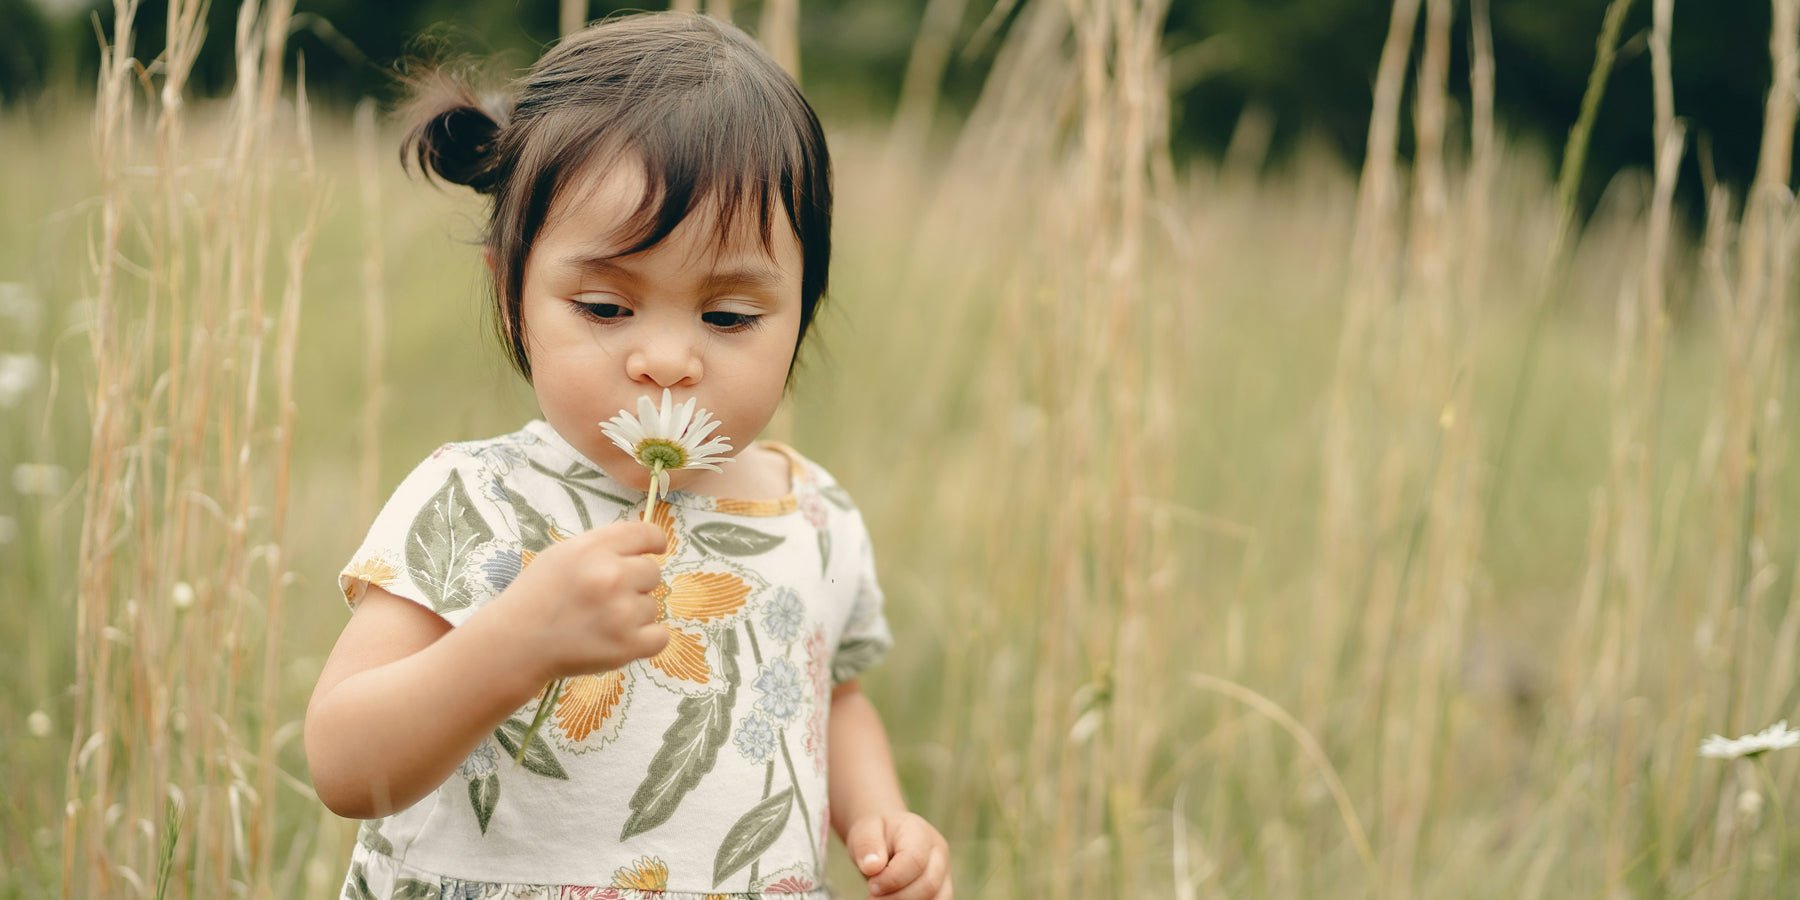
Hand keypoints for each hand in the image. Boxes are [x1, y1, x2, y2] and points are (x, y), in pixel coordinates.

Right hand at [491, 520, 669, 679]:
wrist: (515, 643)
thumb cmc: (536, 596)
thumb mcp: (562, 554)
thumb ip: (601, 547)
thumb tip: (640, 547)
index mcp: (593, 549)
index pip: (646, 533)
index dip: (654, 542)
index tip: (655, 550)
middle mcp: (611, 576)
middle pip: (653, 572)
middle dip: (637, 583)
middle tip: (608, 597)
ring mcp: (621, 612)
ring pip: (653, 606)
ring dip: (634, 615)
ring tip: (601, 622)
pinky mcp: (627, 645)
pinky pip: (660, 637)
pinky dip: (645, 640)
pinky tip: (621, 638)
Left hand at [847, 812, 950, 899]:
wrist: (885, 837)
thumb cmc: (875, 834)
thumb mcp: (864, 830)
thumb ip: (866, 845)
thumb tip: (872, 866)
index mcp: (920, 832)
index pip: (915, 861)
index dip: (891, 880)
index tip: (871, 886)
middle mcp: (939, 852)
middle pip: (929, 885)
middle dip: (897, 898)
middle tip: (873, 897)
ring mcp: (944, 871)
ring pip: (937, 899)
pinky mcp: (943, 888)